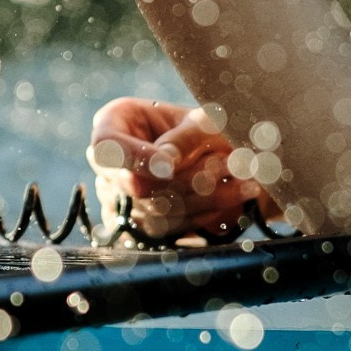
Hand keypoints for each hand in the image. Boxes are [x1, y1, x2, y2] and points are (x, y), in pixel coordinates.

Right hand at [89, 96, 278, 241]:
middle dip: (185, 179)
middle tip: (227, 164)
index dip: (134, 160)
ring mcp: (121, 201)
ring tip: (244, 179)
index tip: (167, 167)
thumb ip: (182, 139)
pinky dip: (205, 213)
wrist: (223, 156)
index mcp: (113, 123)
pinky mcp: (142, 227)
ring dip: (203, 197)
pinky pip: (169, 228)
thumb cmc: (206, 128)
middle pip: (133, 186)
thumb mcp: (200, 122)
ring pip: (154, 211)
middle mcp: (110, 166)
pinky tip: (236, 195)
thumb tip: (164, 166)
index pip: (106, 147)